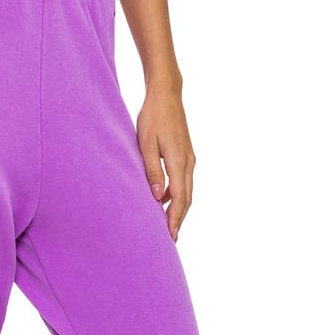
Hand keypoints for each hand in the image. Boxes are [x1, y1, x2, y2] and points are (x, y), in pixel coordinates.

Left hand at [136, 87, 195, 241]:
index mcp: (178, 161)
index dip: (174, 219)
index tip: (170, 236)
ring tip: (167, 224)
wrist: (167, 95)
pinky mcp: (186, 154)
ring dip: (178, 208)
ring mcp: (189, 158)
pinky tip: (162, 199)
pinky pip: (183, 180)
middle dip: (179, 219)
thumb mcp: (145, 143)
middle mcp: (188, 162)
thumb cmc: (152, 117)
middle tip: (171, 238)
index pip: (179, 198)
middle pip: (186, 198)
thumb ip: (152, 170)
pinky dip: (176, 194)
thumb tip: (157, 195)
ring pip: (186, 190)